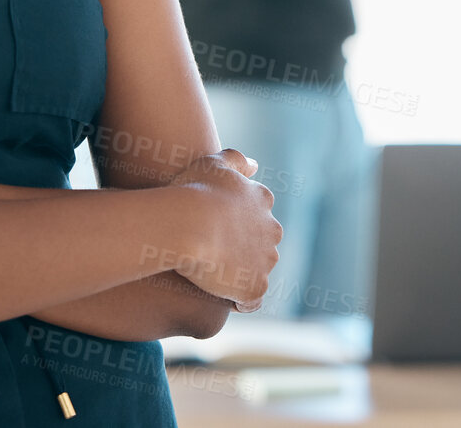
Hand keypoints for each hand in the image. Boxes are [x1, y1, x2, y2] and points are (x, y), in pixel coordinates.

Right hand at [162, 148, 281, 312]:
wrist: (188, 224)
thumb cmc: (194, 191)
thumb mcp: (213, 162)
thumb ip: (235, 160)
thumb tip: (254, 165)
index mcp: (262, 200)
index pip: (256, 216)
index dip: (235, 225)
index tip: (214, 229)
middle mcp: (272, 230)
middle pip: (261, 244)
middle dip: (242, 251)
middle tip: (210, 254)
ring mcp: (265, 260)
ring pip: (257, 272)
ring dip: (240, 275)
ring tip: (210, 276)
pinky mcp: (256, 286)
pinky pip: (251, 300)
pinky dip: (239, 301)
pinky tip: (218, 297)